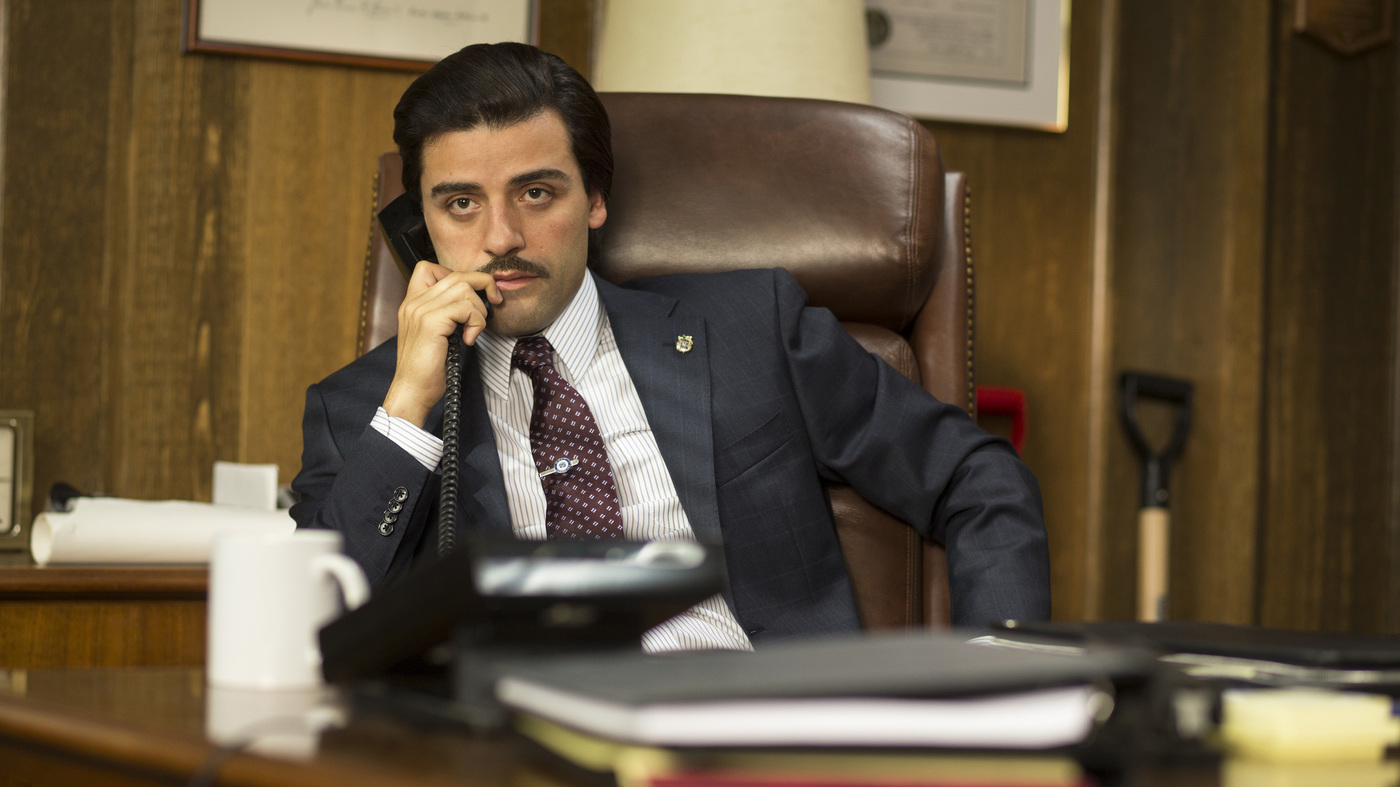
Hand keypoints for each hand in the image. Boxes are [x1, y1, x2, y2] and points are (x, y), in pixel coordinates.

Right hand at [382, 261, 500, 426]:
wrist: (412, 391)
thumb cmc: (426, 369)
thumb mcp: (433, 334)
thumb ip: (444, 313)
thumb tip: (473, 300)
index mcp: (411, 303)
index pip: (428, 267)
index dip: (457, 275)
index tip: (471, 295)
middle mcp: (413, 302)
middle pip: (456, 274)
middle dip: (483, 284)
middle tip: (495, 302)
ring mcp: (420, 310)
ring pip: (464, 288)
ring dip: (480, 310)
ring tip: (474, 330)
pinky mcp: (431, 322)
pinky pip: (467, 308)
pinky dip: (476, 323)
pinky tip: (469, 340)